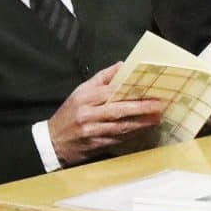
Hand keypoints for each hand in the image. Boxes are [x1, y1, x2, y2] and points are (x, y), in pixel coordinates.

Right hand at [48, 62, 165, 166]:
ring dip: (140, 123)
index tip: (148, 89)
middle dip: (140, 108)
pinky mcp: (95, 145)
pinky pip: (117, 139)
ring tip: (157, 118)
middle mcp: (87, 114)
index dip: (129, 90)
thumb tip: (122, 65)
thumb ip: (102, 78)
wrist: (52, 142)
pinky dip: (131, 134)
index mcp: (84, 98)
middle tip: (158, 106)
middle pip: (118, 110)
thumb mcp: (81, 91)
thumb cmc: (70, 113)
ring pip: (120, 127)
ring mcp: (91, 131)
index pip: (110, 91)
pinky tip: (144, 130)